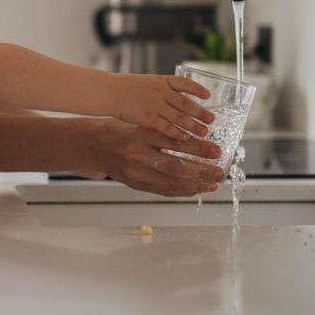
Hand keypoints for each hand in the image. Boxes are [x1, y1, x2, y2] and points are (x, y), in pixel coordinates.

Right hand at [76, 119, 222, 196]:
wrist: (95, 147)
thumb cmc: (122, 131)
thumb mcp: (142, 123)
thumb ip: (165, 132)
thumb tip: (199, 138)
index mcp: (141, 134)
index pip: (174, 142)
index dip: (198, 147)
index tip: (217, 150)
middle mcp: (138, 155)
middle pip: (175, 166)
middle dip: (200, 171)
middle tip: (219, 172)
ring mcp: (136, 173)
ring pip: (170, 183)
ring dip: (195, 185)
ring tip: (212, 184)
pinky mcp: (136, 184)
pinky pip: (163, 191)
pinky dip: (182, 191)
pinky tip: (197, 189)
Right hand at [113, 74, 213, 140]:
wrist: (110, 92)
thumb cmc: (128, 88)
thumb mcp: (148, 82)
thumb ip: (164, 90)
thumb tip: (180, 98)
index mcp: (162, 80)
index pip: (184, 83)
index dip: (197, 89)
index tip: (208, 95)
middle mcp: (160, 92)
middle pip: (185, 103)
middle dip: (200, 112)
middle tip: (211, 120)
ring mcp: (154, 105)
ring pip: (179, 117)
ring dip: (193, 125)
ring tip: (204, 132)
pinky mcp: (147, 118)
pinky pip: (165, 127)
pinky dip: (177, 133)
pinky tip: (185, 138)